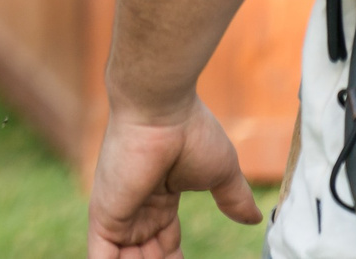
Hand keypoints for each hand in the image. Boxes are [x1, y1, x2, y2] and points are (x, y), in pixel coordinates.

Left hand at [87, 104, 260, 258]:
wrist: (161, 110)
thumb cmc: (191, 133)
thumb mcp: (222, 174)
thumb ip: (233, 199)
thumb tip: (253, 218)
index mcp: (159, 199)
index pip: (165, 243)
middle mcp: (136, 207)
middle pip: (146, 255)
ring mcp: (119, 212)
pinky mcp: (105, 216)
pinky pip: (102, 256)